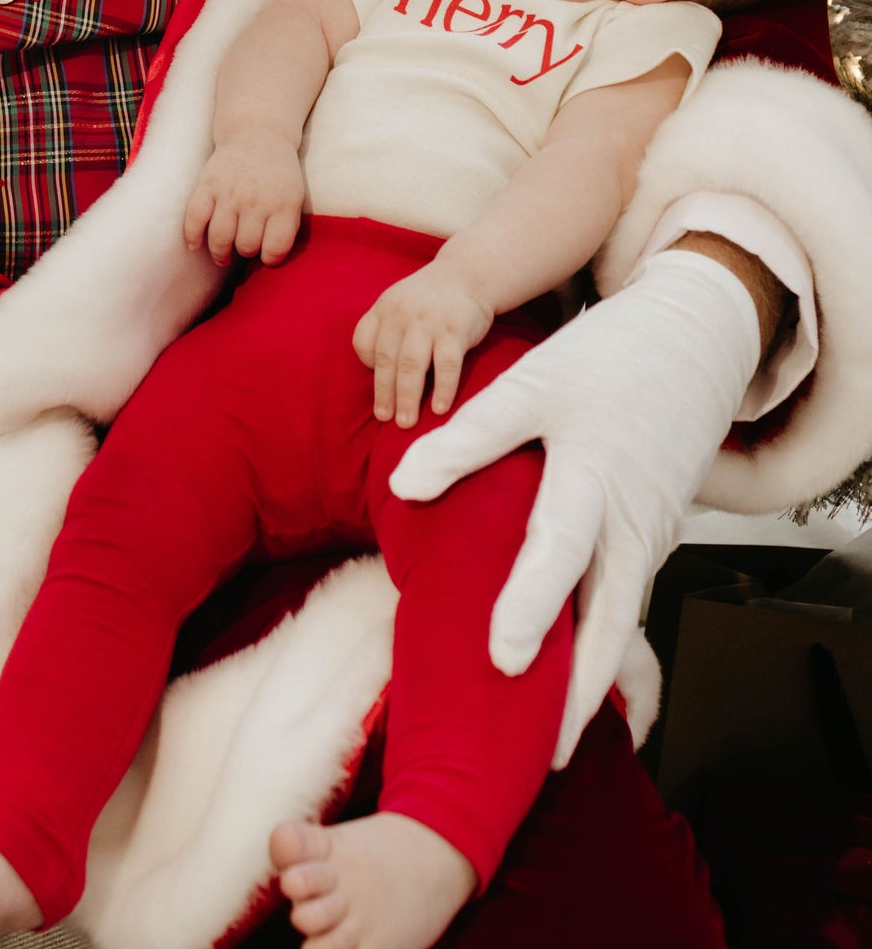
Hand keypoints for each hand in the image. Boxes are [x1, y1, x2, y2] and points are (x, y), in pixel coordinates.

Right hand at [183, 136, 303, 266]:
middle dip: (245, 252)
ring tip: (223, 257)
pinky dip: (192, 236)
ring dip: (220, 253)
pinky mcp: (207, 184)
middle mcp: (255, 200)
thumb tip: (266, 259)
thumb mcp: (295, 198)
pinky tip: (194, 245)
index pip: (275, 248)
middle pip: (246, 246)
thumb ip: (285, 227)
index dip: (270, 259)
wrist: (258, 134)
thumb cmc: (278, 174)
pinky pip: (195, 217)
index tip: (266, 257)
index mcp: (282, 204)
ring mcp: (229, 192)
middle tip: (244, 248)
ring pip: (220, 238)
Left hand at [352, 265, 493, 426]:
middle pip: (386, 358)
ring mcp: (429, 322)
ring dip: (407, 397)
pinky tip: (438, 409)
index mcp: (384, 308)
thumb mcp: (399, 303)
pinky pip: (446, 365)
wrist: (468, 275)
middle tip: (386, 418)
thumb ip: (387, 331)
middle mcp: (401, 314)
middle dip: (384, 392)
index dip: (368, 365)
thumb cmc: (428, 300)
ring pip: (412, 365)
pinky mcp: (455, 331)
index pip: (363, 341)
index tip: (379, 385)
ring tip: (406, 422)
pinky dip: (442, 388)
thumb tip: (381, 378)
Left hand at [388, 251, 762, 767]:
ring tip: (552, 742)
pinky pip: (631, 599)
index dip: (530, 604)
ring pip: (624, 621)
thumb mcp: (533, 381)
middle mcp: (631, 519)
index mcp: (594, 475)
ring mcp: (653, 534)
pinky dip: (607, 641)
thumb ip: (470, 436)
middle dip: (579, 691)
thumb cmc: (606, 358)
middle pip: (610, 620)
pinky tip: (576, 676)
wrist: (695, 341)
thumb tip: (402, 486)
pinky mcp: (657, 536)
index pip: (559, 550)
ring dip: (594, 679)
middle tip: (542, 755)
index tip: (502, 658)